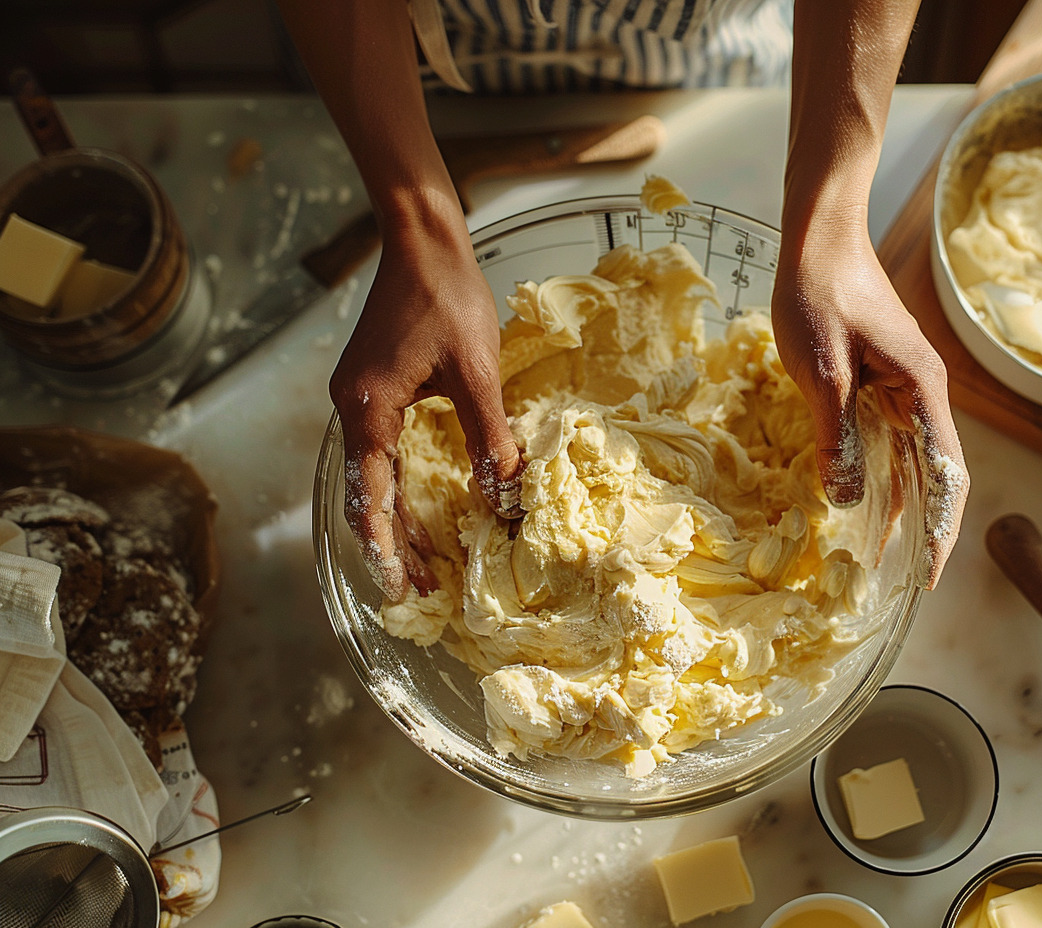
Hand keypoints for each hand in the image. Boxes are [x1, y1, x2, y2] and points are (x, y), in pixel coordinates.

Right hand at [330, 223, 521, 602]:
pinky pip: (378, 453)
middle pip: (365, 494)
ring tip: (418, 562)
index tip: (400, 587)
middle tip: (416, 589)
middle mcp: (351, 409)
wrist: (422, 242)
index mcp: (369, 409)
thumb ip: (489, 439)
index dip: (386, 546)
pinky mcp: (370, 390)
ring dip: (393, 519)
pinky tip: (418, 506)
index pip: (371, 495)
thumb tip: (507, 498)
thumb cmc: (449, 298)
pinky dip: (395, 487)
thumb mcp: (477, 372)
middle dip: (389, 543)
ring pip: (370, 476)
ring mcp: (356, 399)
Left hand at [771, 223, 968, 588]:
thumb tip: (845, 499)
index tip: (927, 576)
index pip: (944, 474)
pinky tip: (863, 501)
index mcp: (922, 389)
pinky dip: (880, 473)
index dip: (938, 530)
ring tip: (883, 557)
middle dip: (924, 528)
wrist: (819, 239)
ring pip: (911, 459)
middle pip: (936, 474)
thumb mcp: (821, 370)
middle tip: (905, 581)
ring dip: (902, 506)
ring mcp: (903, 387)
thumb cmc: (819, 294)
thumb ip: (835, 435)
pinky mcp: (880, 382)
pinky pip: (888, 438)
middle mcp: (922, 393)